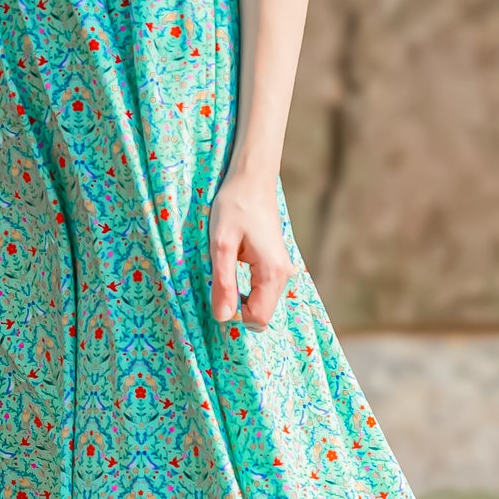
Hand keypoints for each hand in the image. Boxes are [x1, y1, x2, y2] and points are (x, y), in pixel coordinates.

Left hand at [208, 168, 291, 329]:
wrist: (252, 179)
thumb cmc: (234, 206)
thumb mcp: (221, 245)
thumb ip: (223, 282)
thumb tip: (223, 318)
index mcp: (272, 272)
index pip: (258, 318)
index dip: (235, 316)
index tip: (215, 298)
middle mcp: (282, 275)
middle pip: (262, 314)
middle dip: (237, 310)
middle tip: (215, 287)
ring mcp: (281, 269)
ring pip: (262, 303)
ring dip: (240, 299)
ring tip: (222, 276)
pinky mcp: (275, 264)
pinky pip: (261, 290)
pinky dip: (245, 290)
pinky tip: (230, 271)